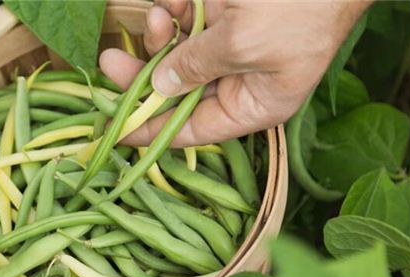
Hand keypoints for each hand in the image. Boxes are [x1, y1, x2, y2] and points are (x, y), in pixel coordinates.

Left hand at [100, 0, 370, 146]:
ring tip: (157, 17)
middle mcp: (240, 80)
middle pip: (177, 92)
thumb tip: (162, 87)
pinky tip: (169, 3)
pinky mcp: (222, 14)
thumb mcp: (242, 44)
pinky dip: (171, 13)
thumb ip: (197, 67)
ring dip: (158, 38)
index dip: (152, 131)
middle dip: (142, 77)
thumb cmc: (300, 4)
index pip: (193, 129)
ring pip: (176, 55)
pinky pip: (184, 22)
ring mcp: (230, 45)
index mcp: (254, 104)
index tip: (114, 131)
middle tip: (109, 64)